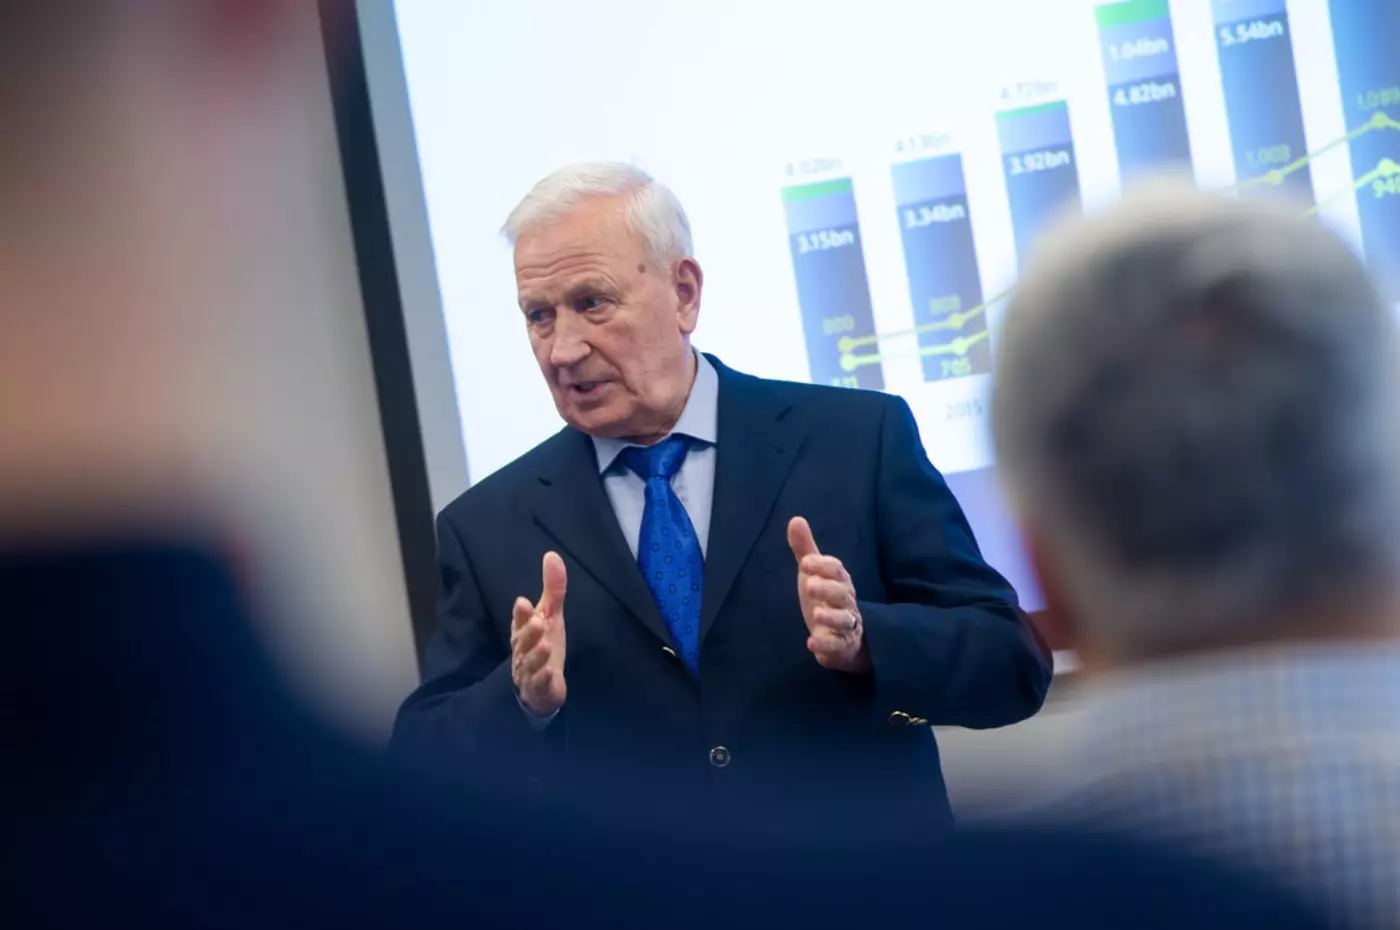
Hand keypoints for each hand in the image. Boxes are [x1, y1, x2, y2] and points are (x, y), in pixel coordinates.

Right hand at [510, 551, 567, 715]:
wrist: (541, 687)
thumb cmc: (543, 645)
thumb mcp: (551, 615)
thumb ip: (553, 588)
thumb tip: (552, 555)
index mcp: (523, 631)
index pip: (520, 621)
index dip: (522, 614)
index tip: (524, 603)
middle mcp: (523, 650)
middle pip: (523, 641)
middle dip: (529, 632)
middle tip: (538, 621)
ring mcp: (528, 671)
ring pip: (529, 663)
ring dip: (536, 655)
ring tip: (545, 645)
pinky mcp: (537, 689)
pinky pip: (538, 684)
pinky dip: (542, 679)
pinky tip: (549, 673)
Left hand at [788, 516, 869, 672]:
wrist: (844, 639)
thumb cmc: (826, 599)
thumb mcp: (813, 573)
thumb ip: (805, 549)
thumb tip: (796, 519)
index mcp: (840, 582)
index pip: (837, 570)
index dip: (823, 565)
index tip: (805, 562)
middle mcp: (847, 603)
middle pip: (842, 594)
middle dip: (828, 588)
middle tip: (809, 584)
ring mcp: (846, 626)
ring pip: (844, 620)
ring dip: (830, 616)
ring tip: (815, 614)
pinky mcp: (842, 647)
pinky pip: (837, 647)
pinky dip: (825, 645)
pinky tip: (811, 643)